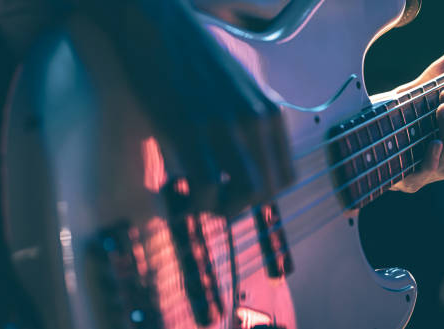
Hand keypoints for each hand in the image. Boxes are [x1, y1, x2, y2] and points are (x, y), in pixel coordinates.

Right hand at [104, 0, 294, 214]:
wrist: (157, 25)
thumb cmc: (192, 58)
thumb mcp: (238, 89)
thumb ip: (249, 124)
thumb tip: (245, 163)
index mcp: (270, 112)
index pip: (286, 176)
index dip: (263, 195)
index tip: (236, 194)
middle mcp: (257, 120)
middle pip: (268, 191)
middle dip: (241, 207)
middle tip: (212, 202)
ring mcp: (227, 125)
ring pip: (245, 195)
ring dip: (220, 209)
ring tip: (196, 200)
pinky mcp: (192, 129)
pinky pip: (207, 187)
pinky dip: (195, 202)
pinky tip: (177, 191)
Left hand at [388, 51, 443, 192]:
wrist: (349, 137)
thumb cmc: (382, 120)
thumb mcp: (408, 99)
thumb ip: (430, 80)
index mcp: (441, 153)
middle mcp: (435, 168)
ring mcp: (421, 178)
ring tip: (442, 109)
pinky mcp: (404, 182)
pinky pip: (429, 173)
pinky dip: (434, 158)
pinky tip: (433, 141)